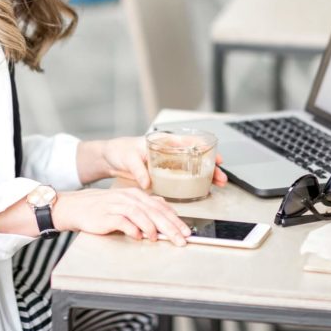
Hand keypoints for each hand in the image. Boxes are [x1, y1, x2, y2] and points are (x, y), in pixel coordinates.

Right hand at [52, 187, 192, 245]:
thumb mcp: (126, 204)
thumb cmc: (103, 208)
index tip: (186, 232)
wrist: (77, 207)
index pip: (161, 207)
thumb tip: (164, 212)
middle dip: (170, 227)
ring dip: (152, 227)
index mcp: (136, 195)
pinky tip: (138, 236)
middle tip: (181, 239)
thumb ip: (144, 207)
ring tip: (159, 239)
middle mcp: (129, 198)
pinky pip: (123, 221)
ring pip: (141, 214)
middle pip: (154, 211)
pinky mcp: (107, 215)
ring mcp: (118, 205)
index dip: (176, 220)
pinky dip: (132, 229)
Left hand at [88, 137, 229, 190]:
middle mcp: (169, 151)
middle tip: (221, 177)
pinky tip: (203, 188)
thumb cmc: (119, 150)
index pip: (189, 141)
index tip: (215, 157)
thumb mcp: (128, 158)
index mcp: (163, 142)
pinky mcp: (164, 174)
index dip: (205, 148)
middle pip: (196, 157)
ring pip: (193, 168)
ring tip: (217, 184)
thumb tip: (147, 182)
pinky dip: (194, 182)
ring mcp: (168, 163)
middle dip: (211, 166)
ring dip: (206, 175)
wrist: (110, 158)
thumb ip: (139, 169)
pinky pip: (183, 178)